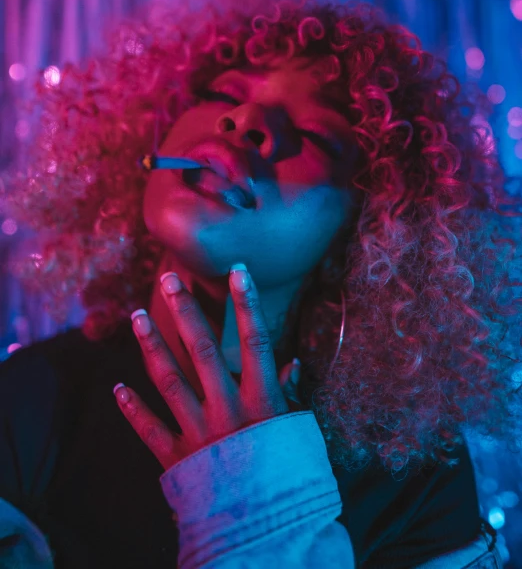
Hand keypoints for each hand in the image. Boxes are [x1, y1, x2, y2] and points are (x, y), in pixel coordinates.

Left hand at [114, 265, 301, 471]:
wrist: (266, 530)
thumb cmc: (287, 477)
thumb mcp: (296, 433)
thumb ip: (289, 396)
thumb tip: (291, 362)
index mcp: (262, 401)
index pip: (255, 341)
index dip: (247, 304)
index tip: (238, 271)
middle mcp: (227, 409)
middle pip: (202, 350)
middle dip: (186, 311)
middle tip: (169, 280)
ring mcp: (198, 432)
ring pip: (169, 380)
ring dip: (151, 346)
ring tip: (137, 316)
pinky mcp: (177, 458)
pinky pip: (149, 429)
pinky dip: (132, 409)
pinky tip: (117, 387)